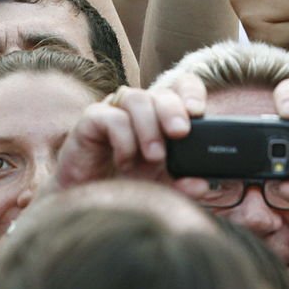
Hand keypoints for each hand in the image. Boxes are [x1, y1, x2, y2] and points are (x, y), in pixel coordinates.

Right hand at [48, 75, 206, 193]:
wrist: (86, 201)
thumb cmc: (125, 185)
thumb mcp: (160, 186)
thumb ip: (181, 184)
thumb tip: (202, 185)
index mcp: (162, 116)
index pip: (181, 87)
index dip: (191, 92)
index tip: (198, 112)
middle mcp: (140, 109)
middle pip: (161, 92)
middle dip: (173, 111)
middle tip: (180, 133)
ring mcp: (114, 111)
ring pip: (136, 98)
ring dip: (149, 127)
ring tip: (155, 156)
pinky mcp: (90, 121)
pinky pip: (110, 117)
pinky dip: (123, 139)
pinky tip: (124, 161)